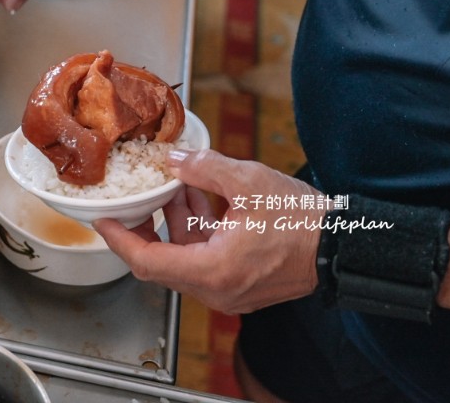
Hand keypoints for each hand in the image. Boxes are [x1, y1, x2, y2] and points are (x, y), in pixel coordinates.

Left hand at [93, 149, 321, 313]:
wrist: (347, 245)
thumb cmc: (303, 221)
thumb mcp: (248, 182)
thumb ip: (204, 168)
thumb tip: (173, 159)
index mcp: (211, 271)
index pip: (147, 262)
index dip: (119, 239)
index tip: (102, 220)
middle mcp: (217, 290)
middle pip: (161, 262)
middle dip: (145, 227)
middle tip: (132, 200)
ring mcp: (230, 291)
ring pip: (184, 258)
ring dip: (175, 223)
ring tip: (173, 186)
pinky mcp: (243, 284)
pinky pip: (206, 260)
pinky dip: (197, 232)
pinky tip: (200, 198)